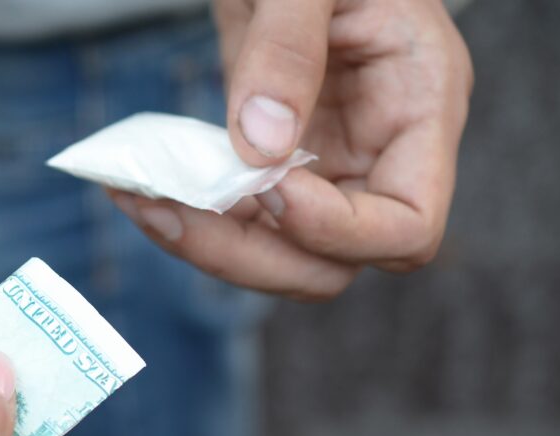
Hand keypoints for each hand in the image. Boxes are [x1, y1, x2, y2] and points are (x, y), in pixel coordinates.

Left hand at [113, 0, 472, 299]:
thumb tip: (260, 147)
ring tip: (140, 200)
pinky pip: (238, 220)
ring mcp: (323, 165)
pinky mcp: (271, 163)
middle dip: (250, 255)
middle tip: (171, 212)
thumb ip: (289, 47)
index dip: (337, 231)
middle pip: (331, 263)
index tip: (268, 187)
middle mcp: (376, 154)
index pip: (405, 226)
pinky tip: (139, 190)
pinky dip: (190, 217)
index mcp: (419, 107)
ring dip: (206, 244)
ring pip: (277, 255)